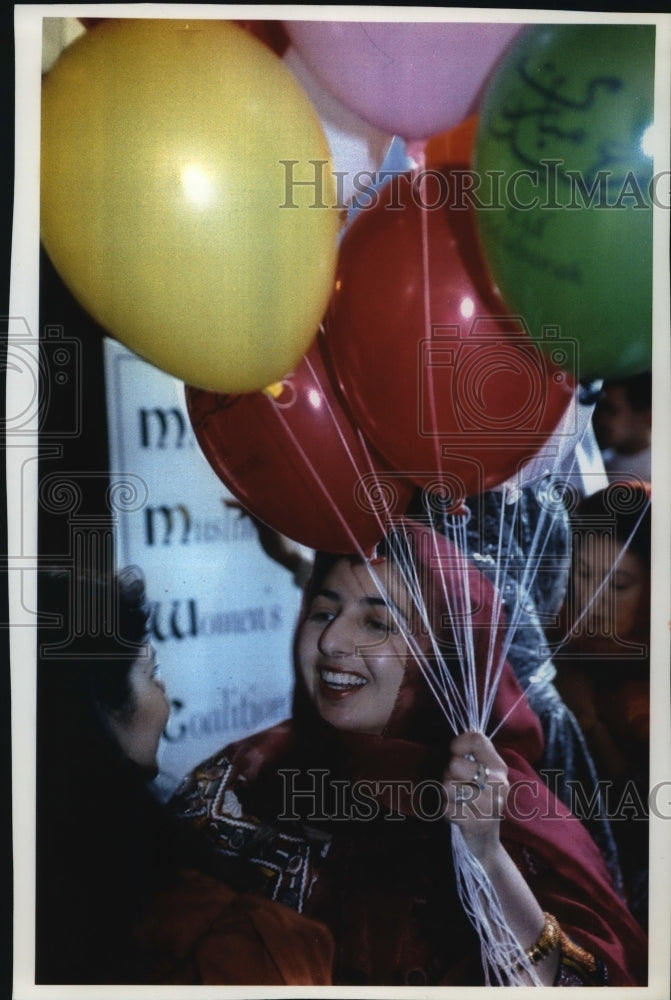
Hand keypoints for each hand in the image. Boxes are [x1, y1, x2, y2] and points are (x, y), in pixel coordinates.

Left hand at [442, 731, 508, 865]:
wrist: (485, 844)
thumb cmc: (477, 802)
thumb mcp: (482, 775)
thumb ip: (474, 753)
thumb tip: (466, 728)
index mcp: (499, 767)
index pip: (476, 739)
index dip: (458, 743)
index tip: (454, 752)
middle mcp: (499, 783)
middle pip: (453, 764)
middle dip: (447, 775)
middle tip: (456, 786)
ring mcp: (490, 805)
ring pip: (447, 786)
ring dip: (445, 795)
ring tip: (456, 801)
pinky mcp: (477, 823)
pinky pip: (446, 808)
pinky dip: (444, 811)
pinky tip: (455, 815)